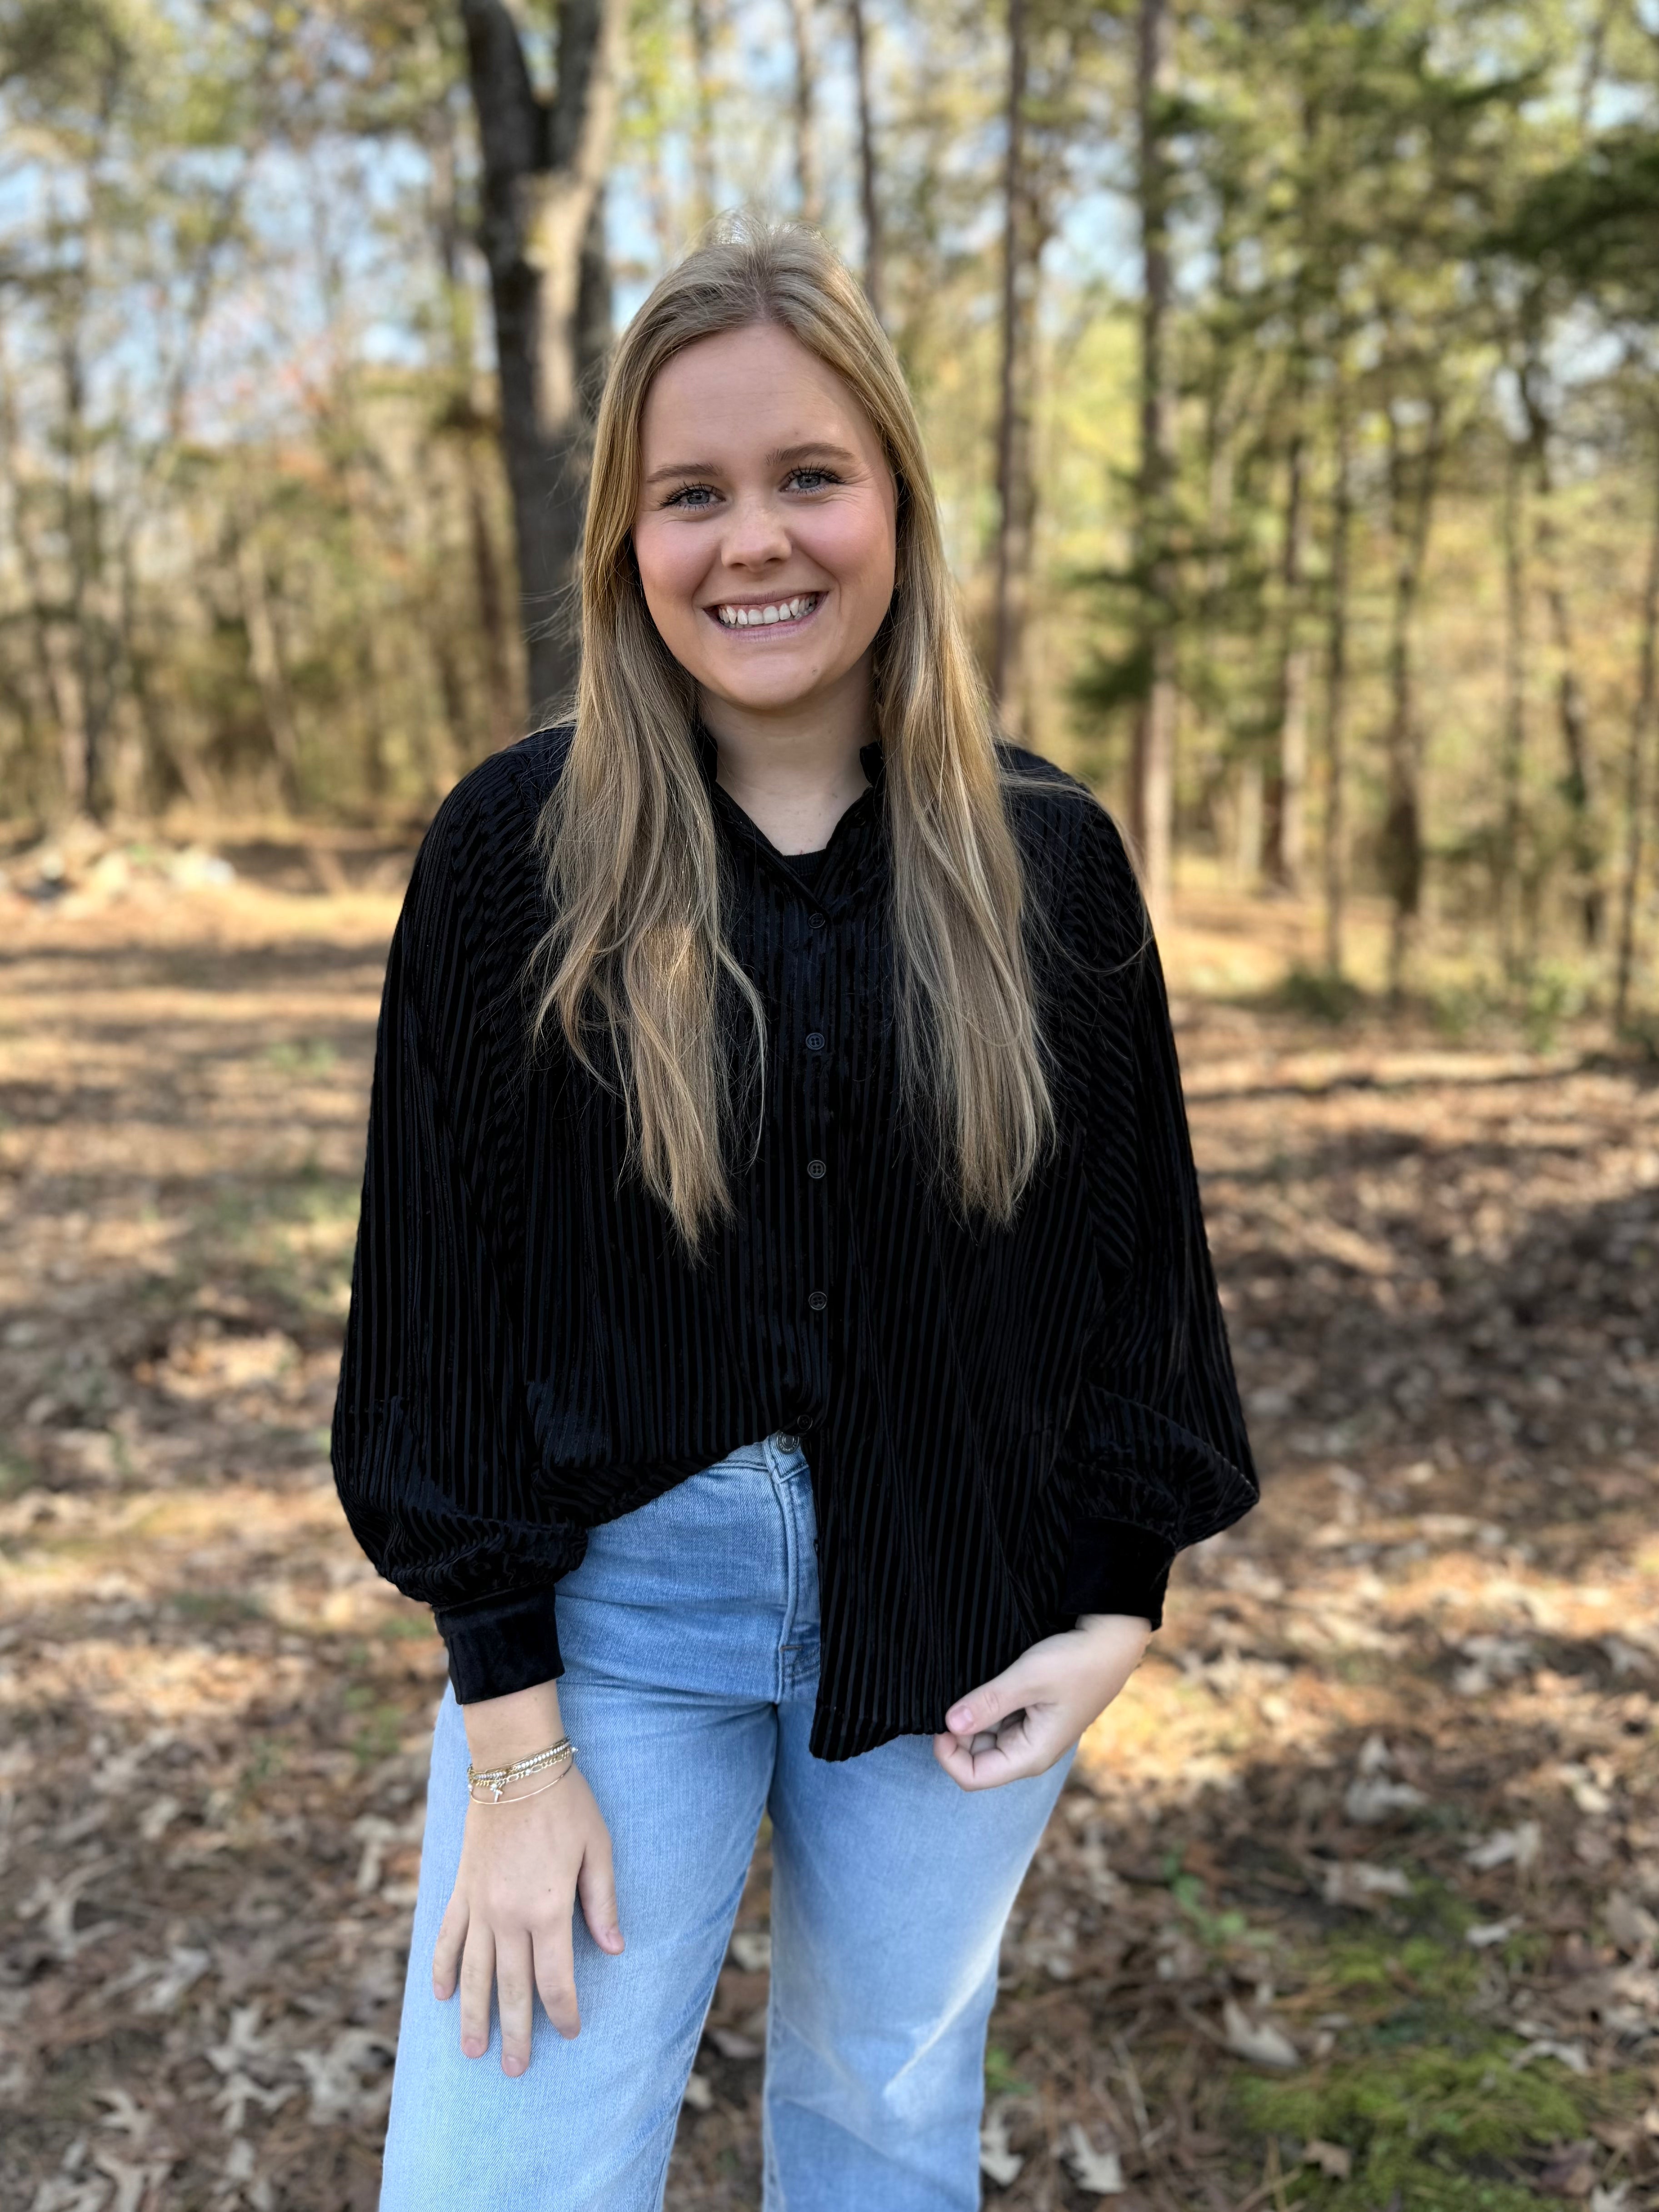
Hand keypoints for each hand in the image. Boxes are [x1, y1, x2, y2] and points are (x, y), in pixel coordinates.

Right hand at [433, 1684, 622, 2074]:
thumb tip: (615, 1949)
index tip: (572, 2032)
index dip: (564, 2011)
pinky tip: (441, 1996)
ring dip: (475, 2016)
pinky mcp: (460, 1890)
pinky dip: (442, 1969)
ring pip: (475, 1975)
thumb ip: (602, 1902)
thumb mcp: (597, 1848)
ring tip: (474, 2052)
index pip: (556, 1979)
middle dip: (517, 2032)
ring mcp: (479, 1906)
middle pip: (512, 1988)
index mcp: (548, 1909)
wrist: (514, 1765)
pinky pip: (447, 1939)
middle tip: (515, 2069)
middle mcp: (508, 1916)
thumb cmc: (565, 1804)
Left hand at [932, 1613, 1150, 1791]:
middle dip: (959, 1733)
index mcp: (1030, 1755)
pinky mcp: (1033, 1717)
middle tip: (955, 1696)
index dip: (948, 1755)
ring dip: (972, 1717)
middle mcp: (1029, 1752)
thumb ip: (988, 1703)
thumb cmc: (1076, 1662)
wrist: (1112, 1643)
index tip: (942, 1719)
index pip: (973, 1777)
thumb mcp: (1028, 1678)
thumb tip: (949, 1724)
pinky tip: (988, 1685)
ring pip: (985, 1737)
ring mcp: (1031, 1735)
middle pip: (976, 1758)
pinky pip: (998, 1721)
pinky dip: (986, 1707)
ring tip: (974, 1686)